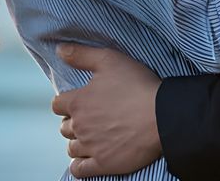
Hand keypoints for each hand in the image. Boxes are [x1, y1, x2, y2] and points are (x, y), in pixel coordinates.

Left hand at [50, 43, 162, 177]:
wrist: (162, 116)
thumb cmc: (137, 86)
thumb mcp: (109, 60)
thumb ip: (81, 55)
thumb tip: (59, 50)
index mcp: (78, 102)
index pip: (57, 105)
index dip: (66, 102)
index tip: (79, 102)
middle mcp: (80, 126)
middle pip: (64, 127)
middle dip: (74, 122)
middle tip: (90, 119)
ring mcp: (91, 147)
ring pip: (71, 148)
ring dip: (78, 143)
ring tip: (91, 138)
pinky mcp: (104, 164)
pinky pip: (80, 170)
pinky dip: (79, 166)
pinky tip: (87, 160)